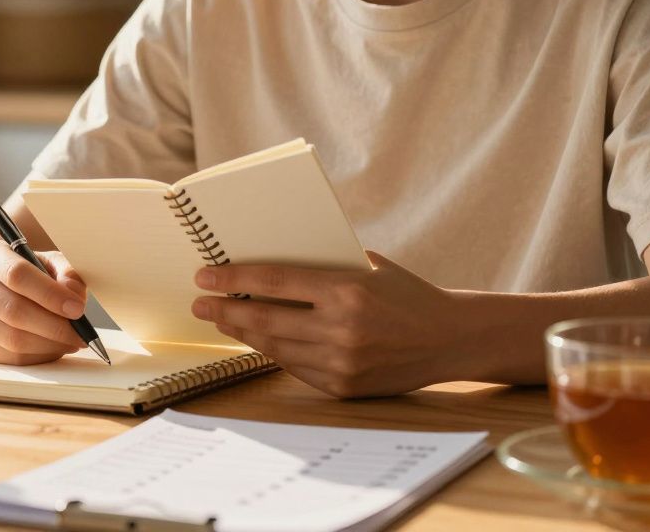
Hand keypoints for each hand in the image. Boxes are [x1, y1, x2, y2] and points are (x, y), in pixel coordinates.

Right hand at [0, 241, 87, 364]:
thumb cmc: (26, 273)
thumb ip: (66, 272)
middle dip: (55, 326)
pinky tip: (54, 348)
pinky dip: (39, 356)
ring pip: (13, 339)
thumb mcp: (47, 261)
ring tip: (72, 341)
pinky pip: (10, 357)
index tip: (77, 309)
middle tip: (81, 333)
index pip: (18, 275)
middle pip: (14, 311)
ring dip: (50, 345)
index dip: (50, 295)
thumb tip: (74, 295)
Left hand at [190, 252, 466, 397]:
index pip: (274, 283)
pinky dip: (272, 351)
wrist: (449, 338)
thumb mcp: (368, 266)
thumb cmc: (406, 293)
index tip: (205, 276)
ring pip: (274, 347)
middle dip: (225, 310)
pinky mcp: (343, 387)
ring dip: (242, 333)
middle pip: (265, 320)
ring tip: (222, 320)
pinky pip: (295, 367)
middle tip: (200, 302)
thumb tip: (267, 261)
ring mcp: (341, 363)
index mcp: (347, 291)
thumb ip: (324, 265)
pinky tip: (257, 340)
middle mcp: (341, 330)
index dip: (233, 280)